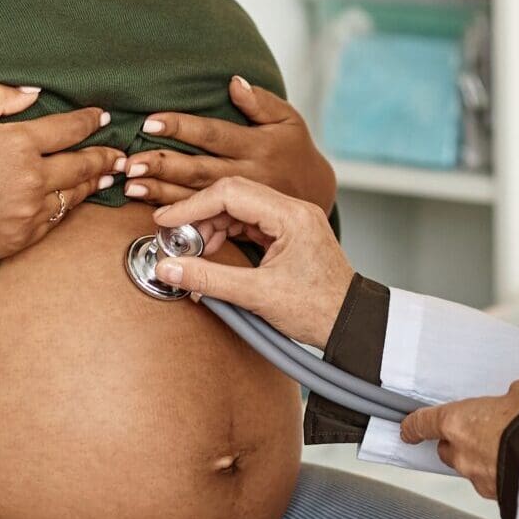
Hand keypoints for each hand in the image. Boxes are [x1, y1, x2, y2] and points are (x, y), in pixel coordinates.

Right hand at [0, 84, 126, 263]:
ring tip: (107, 176)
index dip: (88, 121)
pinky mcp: (19, 239)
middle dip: (104, 156)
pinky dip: (66, 208)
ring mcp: (27, 213)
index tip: (101, 116)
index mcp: (17, 143)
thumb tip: (34, 93)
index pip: (68, 129)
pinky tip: (72, 201)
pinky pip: (53, 221)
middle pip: (81, 165)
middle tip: (119, 153)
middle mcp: (31, 179)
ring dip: (92, 184)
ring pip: (72, 196)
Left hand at [122, 76, 336, 212]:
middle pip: (198, 169)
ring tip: (130, 186)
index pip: (213, 134)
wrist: (317, 196)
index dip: (181, 127)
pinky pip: (205, 219)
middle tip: (129, 162)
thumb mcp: (289, 121)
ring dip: (161, 193)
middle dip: (162, 166)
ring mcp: (241, 201)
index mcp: (258, 145)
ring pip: (195, 197)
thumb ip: (261, 102)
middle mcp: (248, 174)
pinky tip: (153, 212)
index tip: (150, 122)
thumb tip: (233, 82)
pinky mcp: (238, 220)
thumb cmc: (296, 151)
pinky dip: (178, 216)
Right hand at [149, 176, 353, 348]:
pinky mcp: (289, 236)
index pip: (231, 193)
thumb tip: (169, 269)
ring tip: (193, 253)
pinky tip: (211, 254)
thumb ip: (208, 280)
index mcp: (292, 216)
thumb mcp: (257, 296)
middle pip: (233, 196)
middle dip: (200, 216)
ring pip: (239, 210)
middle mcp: (294, 210)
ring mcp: (292, 222)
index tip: (166, 222)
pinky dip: (227, 237)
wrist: (352, 325)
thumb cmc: (318, 310)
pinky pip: (250, 225)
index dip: (193, 206)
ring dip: (212, 227)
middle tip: (175, 240)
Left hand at [399, 378, 518, 499]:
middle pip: (447, 449)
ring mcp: (478, 478)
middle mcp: (462, 454)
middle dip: (459, 442)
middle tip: (480, 431)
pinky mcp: (498, 496)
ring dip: (484, 459)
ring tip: (510, 447)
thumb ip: (512, 396)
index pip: (423, 424)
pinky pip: (494, 482)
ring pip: (471, 468)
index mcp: (458, 422)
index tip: (408, 428)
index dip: (413, 426)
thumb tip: (516, 401)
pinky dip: (502, 473)